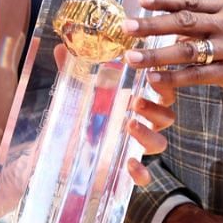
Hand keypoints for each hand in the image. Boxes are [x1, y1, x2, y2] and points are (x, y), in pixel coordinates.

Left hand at [52, 44, 175, 186]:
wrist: (57, 152)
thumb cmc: (75, 116)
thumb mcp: (74, 92)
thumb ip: (71, 70)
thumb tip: (61, 46)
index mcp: (134, 102)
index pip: (161, 92)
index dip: (163, 85)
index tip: (152, 75)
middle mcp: (139, 124)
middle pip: (166, 117)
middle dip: (156, 109)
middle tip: (136, 101)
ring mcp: (133, 147)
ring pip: (159, 143)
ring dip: (148, 134)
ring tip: (129, 125)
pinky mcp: (123, 170)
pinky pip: (144, 175)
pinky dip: (141, 172)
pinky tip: (129, 163)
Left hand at [122, 0, 222, 110]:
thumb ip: (203, 23)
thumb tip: (166, 24)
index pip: (189, 1)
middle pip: (184, 21)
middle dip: (152, 25)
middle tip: (127, 27)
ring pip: (187, 49)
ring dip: (156, 54)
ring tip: (132, 59)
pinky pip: (197, 74)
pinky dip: (174, 77)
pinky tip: (155, 79)